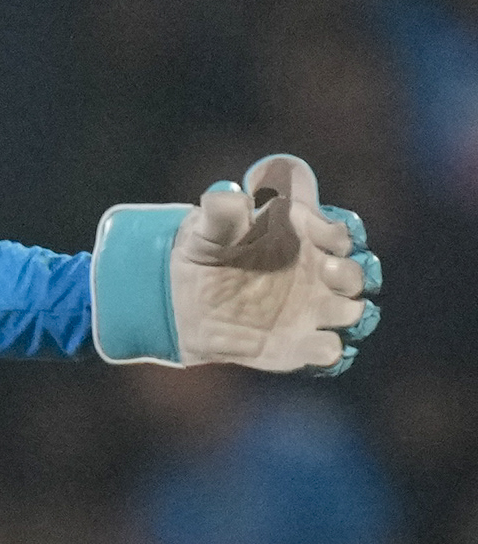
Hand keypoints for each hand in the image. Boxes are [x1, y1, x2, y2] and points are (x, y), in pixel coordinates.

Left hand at [172, 154, 379, 372]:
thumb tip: (233, 193)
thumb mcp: (205, 229)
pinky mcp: (302, 345)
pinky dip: (327, 349)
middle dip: (350, 274)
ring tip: (323, 309)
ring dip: (346, 310)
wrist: (186, 305)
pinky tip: (312, 344)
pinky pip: (331, 350)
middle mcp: (317, 273)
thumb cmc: (205, 256)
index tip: (323, 237)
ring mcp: (314, 310)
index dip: (336, 234)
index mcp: (301, 239)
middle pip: (357, 273)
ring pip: (353, 311)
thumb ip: (221, 211)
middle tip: (329, 271)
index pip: (338, 233)